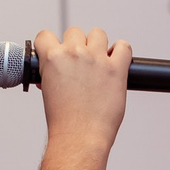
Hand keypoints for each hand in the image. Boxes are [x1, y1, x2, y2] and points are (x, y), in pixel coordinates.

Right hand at [33, 27, 130, 148]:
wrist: (79, 137)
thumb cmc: (64, 121)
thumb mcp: (48, 90)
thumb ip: (52, 73)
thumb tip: (53, 70)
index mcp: (53, 59)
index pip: (45, 35)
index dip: (50, 44)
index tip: (56, 51)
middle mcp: (74, 54)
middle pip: (74, 32)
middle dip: (76, 45)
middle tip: (79, 64)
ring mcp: (97, 60)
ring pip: (98, 33)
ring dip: (97, 45)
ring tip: (97, 61)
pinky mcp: (116, 69)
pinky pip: (123, 47)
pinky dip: (121, 51)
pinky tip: (116, 61)